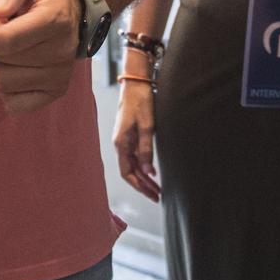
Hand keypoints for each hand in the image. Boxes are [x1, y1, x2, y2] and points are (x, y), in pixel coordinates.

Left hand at [0, 0, 80, 113]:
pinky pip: (15, 105)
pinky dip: (7, 90)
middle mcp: (59, 51)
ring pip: (2, 83)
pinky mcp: (56, 91)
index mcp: (53, 20)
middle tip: (4, 27)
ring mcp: (58, 75)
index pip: (8, 39)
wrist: (75, 10)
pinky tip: (15, 69)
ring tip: (12, 47)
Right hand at [112, 79, 158, 201]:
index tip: (152, 194)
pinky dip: (143, 166)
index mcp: (121, 143)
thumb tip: (149, 172)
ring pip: (133, 165)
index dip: (139, 186)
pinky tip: (152, 171)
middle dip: (143, 185)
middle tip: (158, 196)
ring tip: (157, 188)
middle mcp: (120, 144)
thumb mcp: (147, 126)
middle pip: (130, 171)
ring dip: (144, 177)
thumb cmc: (141, 101)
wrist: (135, 83)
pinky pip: (134, 156)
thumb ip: (146, 150)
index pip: (127, 173)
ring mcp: (124, 139)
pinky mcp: (129, 135)